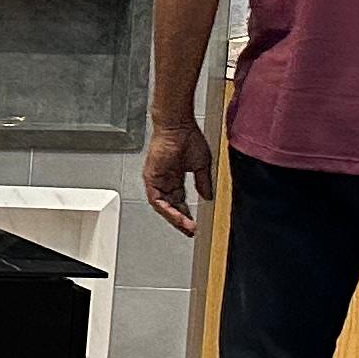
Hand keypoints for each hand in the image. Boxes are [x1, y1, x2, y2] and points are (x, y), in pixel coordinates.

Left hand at [143, 114, 213, 236]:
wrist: (178, 126)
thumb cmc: (188, 138)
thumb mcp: (201, 165)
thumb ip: (203, 182)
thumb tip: (207, 197)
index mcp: (175, 178)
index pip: (179, 202)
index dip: (186, 214)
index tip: (194, 224)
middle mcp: (164, 181)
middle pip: (171, 207)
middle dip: (181, 220)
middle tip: (191, 231)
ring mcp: (156, 180)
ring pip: (163, 206)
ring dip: (175, 218)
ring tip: (187, 227)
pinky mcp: (151, 178)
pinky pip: (156, 199)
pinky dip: (166, 209)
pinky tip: (177, 217)